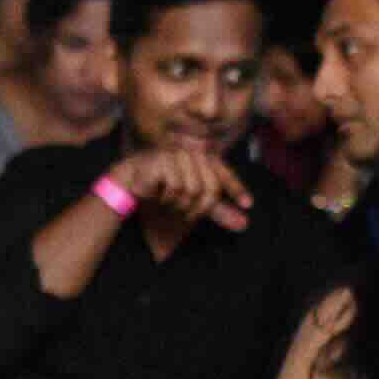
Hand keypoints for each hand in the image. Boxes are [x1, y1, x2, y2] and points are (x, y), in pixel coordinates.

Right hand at [115, 136, 249, 230]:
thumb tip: (244, 224)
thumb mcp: (195, 203)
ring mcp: (177, 155)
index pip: (224, 175)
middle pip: (209, 188)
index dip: (237, 188)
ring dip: (179, 203)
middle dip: (196, 207)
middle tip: (181, 212)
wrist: (130, 182)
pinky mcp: (162, 160)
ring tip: (166, 200)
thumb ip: (218, 211)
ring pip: (193, 189)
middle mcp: (193, 153)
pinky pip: (176, 187)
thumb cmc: (164, 190)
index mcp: (203, 159)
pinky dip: (167, 197)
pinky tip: (158, 193)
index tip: (248, 204)